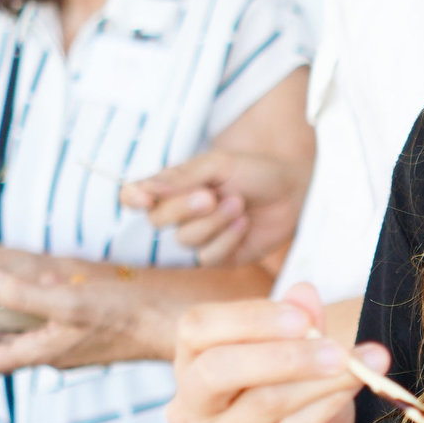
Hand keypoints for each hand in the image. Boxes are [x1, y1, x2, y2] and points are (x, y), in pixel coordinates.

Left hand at [0, 263, 146, 372]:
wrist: (171, 323)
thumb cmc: (124, 314)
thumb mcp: (68, 299)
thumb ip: (24, 294)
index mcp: (43, 352)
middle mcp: (53, 354)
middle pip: (5, 346)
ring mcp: (69, 345)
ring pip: (26, 333)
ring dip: (11, 309)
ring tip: (8, 283)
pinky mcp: (85, 334)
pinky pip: (49, 323)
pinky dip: (37, 304)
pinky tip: (50, 281)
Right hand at [124, 148, 309, 266]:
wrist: (291, 190)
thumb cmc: (253, 170)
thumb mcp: (218, 164)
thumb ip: (181, 178)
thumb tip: (145, 190)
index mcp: (172, 188)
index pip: (134, 197)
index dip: (132, 199)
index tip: (142, 199)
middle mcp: (178, 215)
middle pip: (157, 222)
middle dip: (184, 208)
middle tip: (211, 195)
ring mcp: (197, 239)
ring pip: (184, 240)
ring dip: (214, 221)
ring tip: (238, 203)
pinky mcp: (217, 258)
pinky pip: (208, 257)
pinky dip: (228, 238)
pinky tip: (244, 222)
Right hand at [167, 285, 368, 422]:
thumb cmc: (297, 410)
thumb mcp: (301, 359)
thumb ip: (299, 326)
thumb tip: (303, 293)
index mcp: (192, 368)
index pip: (196, 329)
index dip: (248, 317)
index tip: (301, 316)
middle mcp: (192, 411)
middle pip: (217, 369)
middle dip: (282, 353)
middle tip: (335, 347)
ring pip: (265, 401)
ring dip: (321, 379)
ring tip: (363, 363)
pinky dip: (327, 406)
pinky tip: (354, 389)